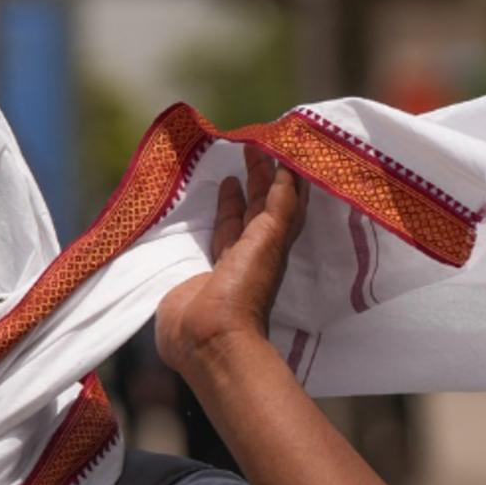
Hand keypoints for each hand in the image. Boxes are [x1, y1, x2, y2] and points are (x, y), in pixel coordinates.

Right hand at [154, 146, 308, 373]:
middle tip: (249, 149)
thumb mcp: (269, 241)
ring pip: (233, 224)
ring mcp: (223, 264)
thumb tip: (288, 170)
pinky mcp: (197, 272)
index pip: (283, 203)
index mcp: (272, 245)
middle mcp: (251, 252)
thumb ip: (278, 206)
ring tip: (229, 175)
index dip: (282, 177)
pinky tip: (201, 207)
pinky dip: (207, 221)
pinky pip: (207, 238)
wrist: (208, 337)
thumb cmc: (244, 290)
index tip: (276, 147)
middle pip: (258, 210)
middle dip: (257, 181)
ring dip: (233, 200)